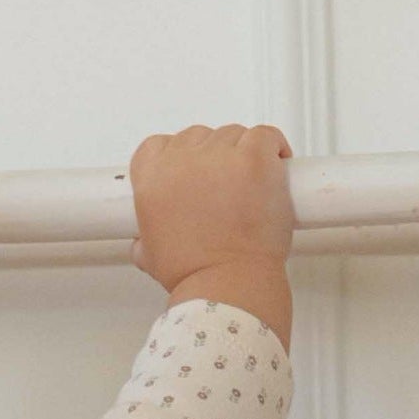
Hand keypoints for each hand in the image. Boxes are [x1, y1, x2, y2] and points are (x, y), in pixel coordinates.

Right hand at [129, 122, 293, 344]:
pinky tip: (275, 165)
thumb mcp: (149, 256)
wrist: (227, 283)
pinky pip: (265, 134)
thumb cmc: (194, 273)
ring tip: (253, 185)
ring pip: (233, 135)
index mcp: (152, 179)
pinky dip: (274, 147)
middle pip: (198, 138)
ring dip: (243, 155)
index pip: (157, 145)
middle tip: (227, 187)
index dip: (177, 156)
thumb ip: (143, 237)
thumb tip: (143, 240)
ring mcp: (218, 156)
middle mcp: (181, 161)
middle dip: (213, 158)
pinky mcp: (253, 157)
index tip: (191, 170)